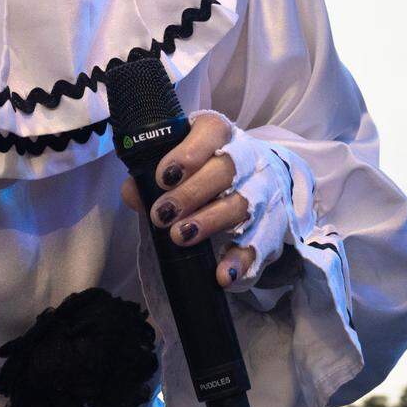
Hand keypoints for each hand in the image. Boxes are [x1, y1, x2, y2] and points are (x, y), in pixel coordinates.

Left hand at [121, 112, 255, 288]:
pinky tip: (222, 274)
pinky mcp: (273, 226)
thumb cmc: (205, 167)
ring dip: (209, 222)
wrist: (258, 178)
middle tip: (162, 214)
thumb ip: (150, 175)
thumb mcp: (179, 162)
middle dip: (190, 194)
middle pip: (225, 171)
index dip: (188, 153)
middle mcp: (248, 159)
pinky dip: (240, 260)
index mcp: (220, 134)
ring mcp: (265, 192)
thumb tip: (133, 193)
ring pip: (241, 205)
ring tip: (180, 236)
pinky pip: (260, 244)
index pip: (211, 132)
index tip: (163, 177)